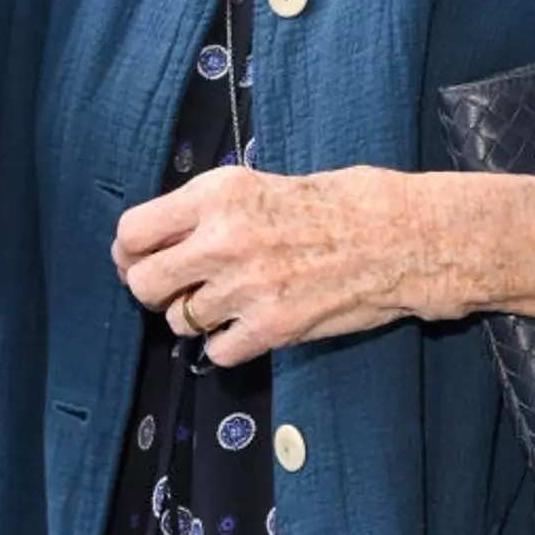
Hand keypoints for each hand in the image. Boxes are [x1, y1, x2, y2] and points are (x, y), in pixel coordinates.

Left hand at [114, 166, 453, 365]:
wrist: (404, 237)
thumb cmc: (343, 202)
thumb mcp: (264, 183)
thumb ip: (213, 210)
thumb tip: (168, 238)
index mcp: (219, 193)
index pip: (134, 232)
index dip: (131, 252)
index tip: (140, 260)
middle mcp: (224, 239)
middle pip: (144, 284)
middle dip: (154, 290)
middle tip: (178, 288)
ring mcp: (247, 287)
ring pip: (179, 321)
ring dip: (197, 316)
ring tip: (231, 301)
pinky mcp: (272, 327)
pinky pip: (217, 352)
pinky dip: (229, 344)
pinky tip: (253, 323)